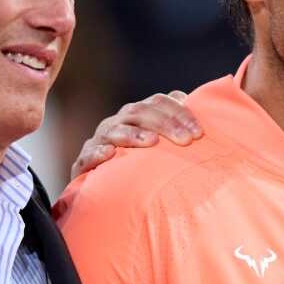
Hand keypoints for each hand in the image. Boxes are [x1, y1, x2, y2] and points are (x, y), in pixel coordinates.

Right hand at [70, 92, 202, 178]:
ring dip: (133, 135)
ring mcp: (99, 141)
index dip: (179, 113)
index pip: (158, 102)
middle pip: (139, 113)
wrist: (100, 186)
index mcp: (135, 114)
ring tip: (152, 142)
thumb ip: (169, 120)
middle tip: (186, 140)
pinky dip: (97, 154)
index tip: (199, 132)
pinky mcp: (83, 162)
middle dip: (165, 124)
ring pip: (114, 130)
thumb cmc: (135, 159)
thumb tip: (184, 98)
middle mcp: (117, 123)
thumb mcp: (154, 139)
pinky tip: (109, 154)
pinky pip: (87, 156)